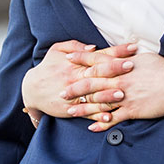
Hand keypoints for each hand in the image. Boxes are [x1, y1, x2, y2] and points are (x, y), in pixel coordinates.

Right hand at [21, 40, 137, 125]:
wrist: (30, 90)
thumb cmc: (47, 68)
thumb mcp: (56, 51)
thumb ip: (75, 46)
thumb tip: (93, 47)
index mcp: (75, 63)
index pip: (99, 55)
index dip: (116, 51)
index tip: (132, 48)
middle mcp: (75, 78)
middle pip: (98, 73)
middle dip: (115, 69)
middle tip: (132, 66)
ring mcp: (74, 95)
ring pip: (93, 95)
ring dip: (108, 94)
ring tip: (123, 93)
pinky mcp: (71, 109)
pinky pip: (86, 112)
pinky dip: (97, 115)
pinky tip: (110, 117)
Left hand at [60, 50, 163, 130]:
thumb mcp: (146, 57)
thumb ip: (130, 56)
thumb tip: (123, 51)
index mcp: (123, 64)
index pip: (98, 60)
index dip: (81, 59)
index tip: (68, 59)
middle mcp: (120, 79)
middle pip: (91, 82)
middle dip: (74, 87)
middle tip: (60, 91)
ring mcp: (125, 95)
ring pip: (98, 102)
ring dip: (82, 107)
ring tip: (69, 110)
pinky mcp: (132, 110)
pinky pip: (113, 118)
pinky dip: (101, 122)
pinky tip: (91, 126)